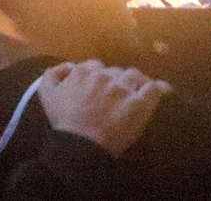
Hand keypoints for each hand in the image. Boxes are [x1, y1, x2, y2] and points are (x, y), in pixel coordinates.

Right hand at [37, 60, 170, 157]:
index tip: (99, 86)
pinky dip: (159, 88)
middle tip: (116, 94)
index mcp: (82, 72)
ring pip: (133, 75)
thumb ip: (52, 74)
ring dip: (135, 81)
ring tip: (138, 90)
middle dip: (115, 79)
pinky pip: (154, 88)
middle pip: (114, 71)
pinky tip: (164, 90)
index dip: (97, 76)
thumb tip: (67, 65)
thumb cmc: (64, 122)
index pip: (94, 66)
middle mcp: (103, 76)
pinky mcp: (139, 103)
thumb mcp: (46, 94)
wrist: (82, 145)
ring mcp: (122, 89)